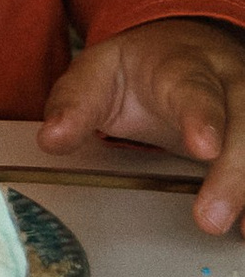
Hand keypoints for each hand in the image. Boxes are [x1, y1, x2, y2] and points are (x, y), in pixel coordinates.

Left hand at [40, 16, 244, 236]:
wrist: (180, 46)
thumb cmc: (139, 68)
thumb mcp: (98, 73)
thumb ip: (75, 103)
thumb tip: (52, 139)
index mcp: (183, 66)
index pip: (196, 90)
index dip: (202, 118)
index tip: (204, 147)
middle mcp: (229, 83)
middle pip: (244, 122)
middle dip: (234, 171)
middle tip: (210, 217)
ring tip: (242, 230)